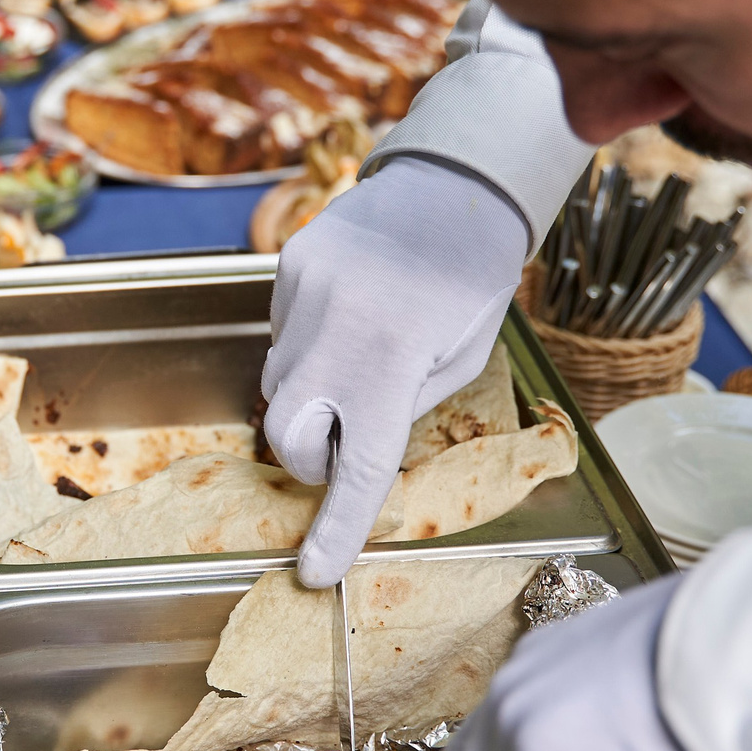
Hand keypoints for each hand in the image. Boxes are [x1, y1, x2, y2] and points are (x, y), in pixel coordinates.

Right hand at [263, 154, 529, 586]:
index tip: (316, 570)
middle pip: (284, 432)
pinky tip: (350, 315)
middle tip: (344, 444)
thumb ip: (400, 409)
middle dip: (308, 457)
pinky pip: (282, 333)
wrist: (454, 179)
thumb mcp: (460, 357)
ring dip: (311, 396)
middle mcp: (333, 323)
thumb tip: (350, 451)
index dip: (336, 523)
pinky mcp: (286, 264)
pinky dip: (309, 346)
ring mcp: (301, 289)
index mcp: (391, 356)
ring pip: (278, 381)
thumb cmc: (473, 276)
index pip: (354, 464)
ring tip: (359, 358)